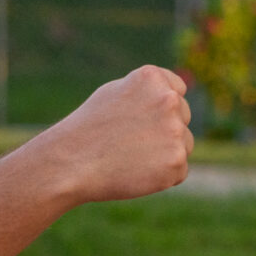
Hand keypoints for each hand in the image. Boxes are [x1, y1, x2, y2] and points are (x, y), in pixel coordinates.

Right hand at [37, 66, 194, 204]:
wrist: (71, 163)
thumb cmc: (89, 129)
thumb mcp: (116, 93)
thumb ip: (148, 92)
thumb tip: (175, 96)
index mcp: (153, 78)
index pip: (177, 91)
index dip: (157, 110)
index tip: (137, 122)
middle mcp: (168, 100)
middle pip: (183, 119)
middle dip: (164, 132)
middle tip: (130, 143)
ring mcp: (175, 131)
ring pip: (184, 145)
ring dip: (165, 154)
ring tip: (131, 158)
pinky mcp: (176, 162)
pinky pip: (179, 171)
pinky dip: (162, 177)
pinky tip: (136, 172)